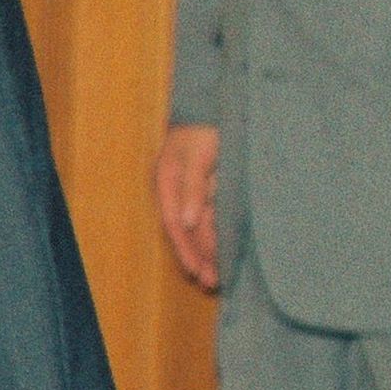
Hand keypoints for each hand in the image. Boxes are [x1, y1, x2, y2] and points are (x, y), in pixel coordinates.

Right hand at [153, 124, 219, 291]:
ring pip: (200, 227)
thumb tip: (185, 222)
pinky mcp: (212, 187)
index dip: (185, 248)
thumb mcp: (197, 156)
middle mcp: (179, 190)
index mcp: (168, 182)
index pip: (174, 223)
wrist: (215, 105)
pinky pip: (212, 217)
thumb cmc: (204, 128)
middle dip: (198, 257)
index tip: (197, 271)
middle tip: (210, 284)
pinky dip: (216, 236)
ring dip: (207, 251)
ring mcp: (195, 190)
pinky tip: (222, 251)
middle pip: (186, 231)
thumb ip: (191, 188)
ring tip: (215, 278)